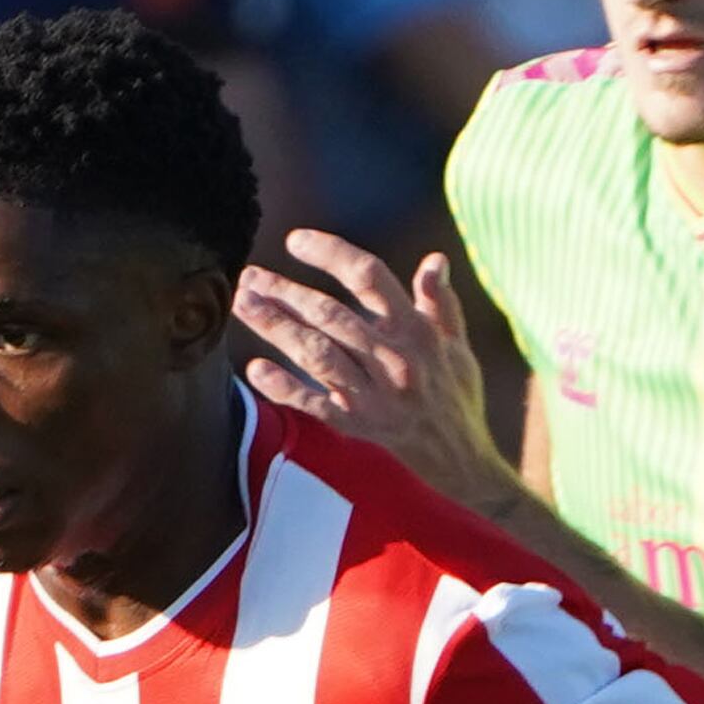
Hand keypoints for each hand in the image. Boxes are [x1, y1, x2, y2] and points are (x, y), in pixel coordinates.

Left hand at [234, 234, 510, 512]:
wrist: (461, 462)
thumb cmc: (455, 395)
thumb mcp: (456, 345)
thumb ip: (440, 302)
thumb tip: (436, 260)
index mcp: (417, 331)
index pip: (369, 278)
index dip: (331, 254)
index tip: (295, 241)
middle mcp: (394, 359)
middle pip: (332, 315)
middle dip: (286, 292)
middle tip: (250, 276)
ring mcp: (374, 395)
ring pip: (317, 354)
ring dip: (277, 327)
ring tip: (242, 305)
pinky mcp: (358, 425)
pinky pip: (316, 406)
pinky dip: (285, 389)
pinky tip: (255, 370)